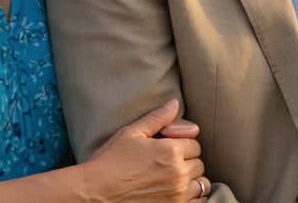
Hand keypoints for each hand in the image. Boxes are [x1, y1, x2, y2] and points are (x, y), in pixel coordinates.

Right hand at [84, 99, 208, 201]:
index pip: (195, 144)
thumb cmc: (110, 161)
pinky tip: (177, 193)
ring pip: (201, 184)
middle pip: (199, 164)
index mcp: (171, 150)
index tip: (169, 149)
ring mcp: (178, 195)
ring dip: (192, 181)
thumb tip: (175, 103)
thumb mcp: (131, 133)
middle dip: (187, 162)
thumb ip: (157, 118)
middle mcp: (178, 173)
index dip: (182, 144)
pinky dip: (192, 198)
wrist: (95, 192)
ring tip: (174, 180)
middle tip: (169, 164)